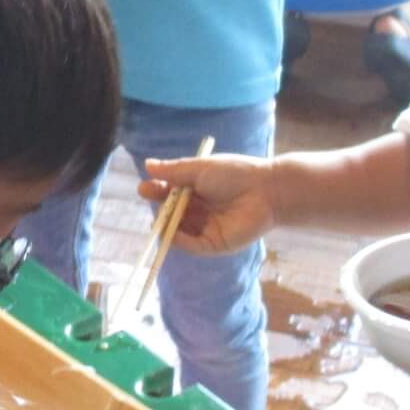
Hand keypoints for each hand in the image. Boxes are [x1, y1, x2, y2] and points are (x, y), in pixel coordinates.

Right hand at [137, 154, 276, 253]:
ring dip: (166, 225)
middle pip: (171, 212)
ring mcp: (205, 227)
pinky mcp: (213, 244)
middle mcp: (199, 209)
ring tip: (160, 218)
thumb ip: (173, 170)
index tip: (144, 187)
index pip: (169, 192)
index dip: (156, 190)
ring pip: (177, 230)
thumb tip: (148, 165)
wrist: (265, 191)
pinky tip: (170, 232)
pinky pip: (190, 245)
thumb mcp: (200, 168)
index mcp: (196, 189)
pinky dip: (178, 240)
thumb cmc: (235, 174)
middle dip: (159, 207)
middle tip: (149, 199)